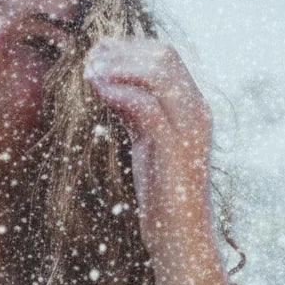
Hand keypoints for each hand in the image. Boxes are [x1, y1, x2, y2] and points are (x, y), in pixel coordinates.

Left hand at [82, 36, 213, 254]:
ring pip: (158, 74)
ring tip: (89, 72)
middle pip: (164, 57)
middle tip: (89, 58)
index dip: (131, 49)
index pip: (167, 58)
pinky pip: (147, 106)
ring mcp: (188, 129)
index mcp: (192, 108)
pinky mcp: (174, 149)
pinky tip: (99, 91)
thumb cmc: (161, 194)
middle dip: (124, 52)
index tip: (99, 52)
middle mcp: (196, 111)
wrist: (179, 235)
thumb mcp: (147, 145)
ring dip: (119, 67)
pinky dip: (120, 93)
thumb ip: (137, 115)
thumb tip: (113, 88)